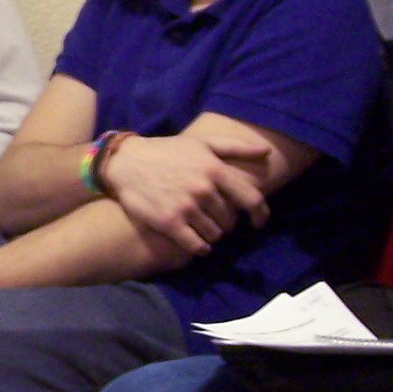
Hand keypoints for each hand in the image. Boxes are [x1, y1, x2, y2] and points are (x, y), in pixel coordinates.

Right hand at [101, 130, 270, 257]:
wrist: (126, 162)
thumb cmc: (167, 151)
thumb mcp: (201, 143)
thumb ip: (235, 148)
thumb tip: (266, 152)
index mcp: (214, 169)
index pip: (251, 199)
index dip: (260, 214)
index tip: (258, 222)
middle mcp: (203, 189)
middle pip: (230, 220)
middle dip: (226, 222)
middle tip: (215, 218)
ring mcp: (186, 207)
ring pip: (214, 234)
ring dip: (212, 234)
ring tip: (201, 226)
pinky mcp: (169, 223)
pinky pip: (196, 245)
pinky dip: (200, 247)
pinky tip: (197, 243)